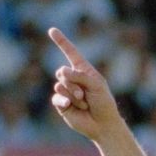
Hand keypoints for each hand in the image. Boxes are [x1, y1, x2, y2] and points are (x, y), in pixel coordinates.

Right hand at [48, 27, 123, 141]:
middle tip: (85, 95)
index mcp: (83, 70)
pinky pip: (56, 97)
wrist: (103, 124)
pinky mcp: (61, 104)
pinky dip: (63, 101)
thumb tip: (61, 72)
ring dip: (73, 95)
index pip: (70, 52)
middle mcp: (72, 79)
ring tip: (84, 104)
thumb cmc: (104, 103)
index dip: (61, 41)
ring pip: (59, 85)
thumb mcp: (96, 85)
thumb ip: (80, 75)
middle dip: (73, 83)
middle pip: (62, 71)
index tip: (52, 30)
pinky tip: (69, 106)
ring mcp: (66, 91)